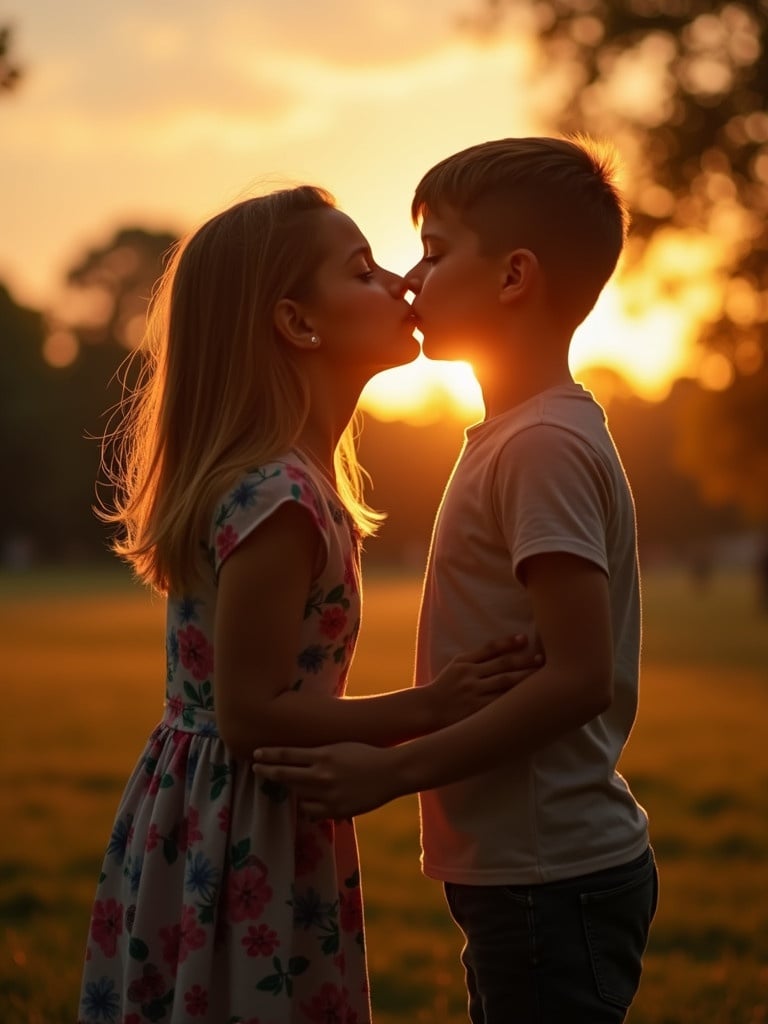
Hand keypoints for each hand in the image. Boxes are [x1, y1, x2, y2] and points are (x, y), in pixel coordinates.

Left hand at [253, 742, 397, 819]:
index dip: (269, 755)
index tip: (255, 754)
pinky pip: (311, 811)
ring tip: (289, 784)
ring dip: (292, 789)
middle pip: (285, 775)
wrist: (391, 772)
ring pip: (297, 795)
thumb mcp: (340, 746)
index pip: (287, 754)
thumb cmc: (366, 755)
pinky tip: (308, 801)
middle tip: (256, 769)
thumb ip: (319, 754)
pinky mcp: (336, 810)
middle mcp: (322, 774)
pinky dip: (308, 806)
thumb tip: (297, 758)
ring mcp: (328, 794)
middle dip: (267, 772)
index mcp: (323, 754)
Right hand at [428, 635, 543, 727]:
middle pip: (502, 665)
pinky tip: (528, 696)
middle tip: (542, 657)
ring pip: (504, 683)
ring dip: (524, 677)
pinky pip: (500, 702)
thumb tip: (504, 649)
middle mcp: (469, 675)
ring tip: (541, 674)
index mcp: (464, 662)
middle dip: (524, 660)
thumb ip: (476, 658)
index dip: (508, 642)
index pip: (490, 648)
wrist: (427, 709)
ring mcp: (473, 693)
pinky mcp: (476, 710)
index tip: (524, 638)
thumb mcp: (456, 666)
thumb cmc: (445, 686)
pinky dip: (514, 698)